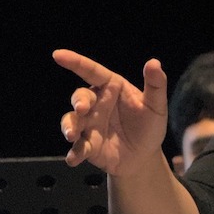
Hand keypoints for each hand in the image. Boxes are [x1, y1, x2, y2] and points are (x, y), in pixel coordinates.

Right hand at [53, 50, 168, 174]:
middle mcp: (96, 104)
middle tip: (83, 108)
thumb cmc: (149, 125)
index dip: (75, 62)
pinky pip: (77, 148)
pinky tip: (74, 159)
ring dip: (69, 126)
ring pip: (72, 121)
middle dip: (78, 101)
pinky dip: (74, 153)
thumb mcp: (156, 105)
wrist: (144, 157)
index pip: (92, 71)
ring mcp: (89, 125)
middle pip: (80, 97)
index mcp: (111, 87)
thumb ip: (155, 85)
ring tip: (72, 135)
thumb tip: (154, 62)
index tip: (58, 55)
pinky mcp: (87, 145)